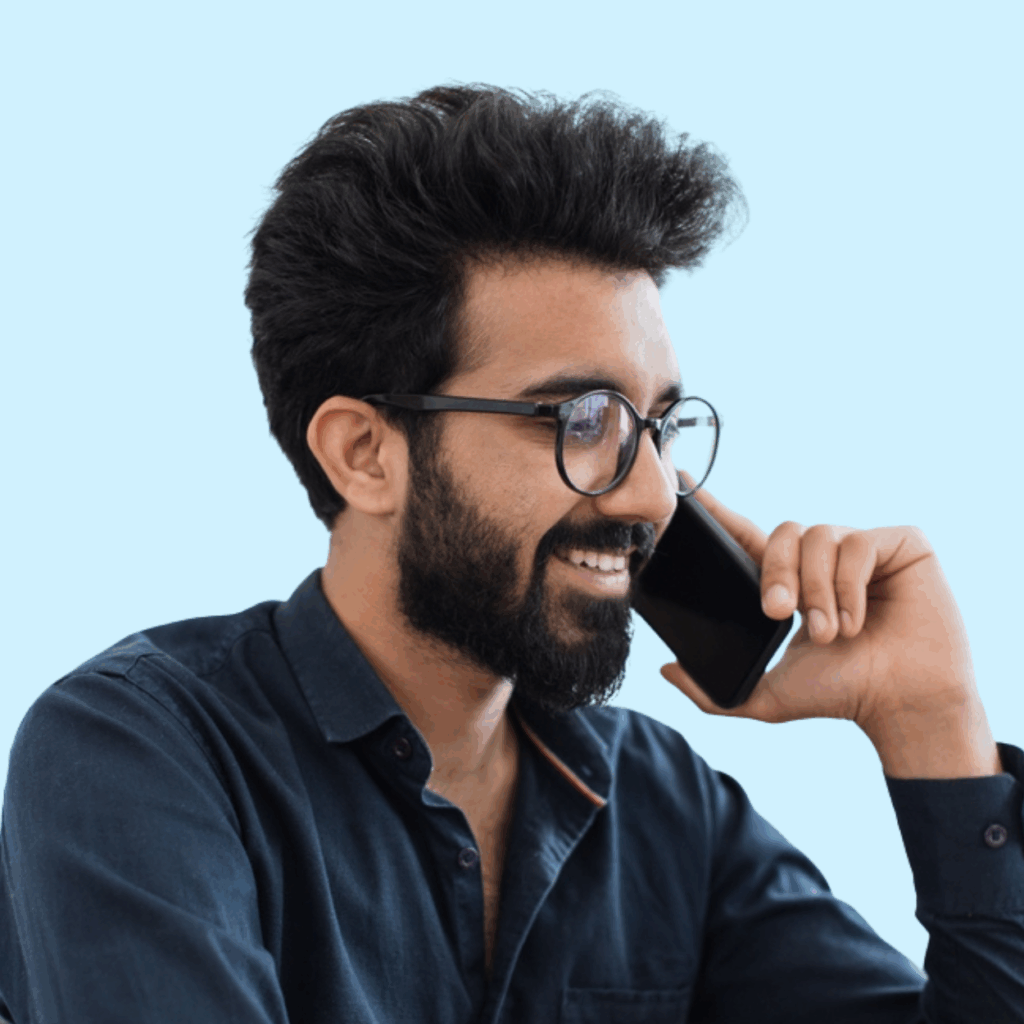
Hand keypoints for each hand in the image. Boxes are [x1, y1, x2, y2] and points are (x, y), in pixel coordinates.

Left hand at [658, 485, 988, 754]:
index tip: (683, 483)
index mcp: (792, 583)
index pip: (748, 536)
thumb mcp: (767, 697)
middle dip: (774, 573)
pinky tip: (858, 619)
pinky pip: (857, 543)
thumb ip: (714, 692)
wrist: (902, 703)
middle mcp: (825, 559)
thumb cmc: (844, 695)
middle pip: (781, 532)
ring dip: (817, 590)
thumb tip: (666, 670)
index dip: (716, 509)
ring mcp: (863, 548)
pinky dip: (850, 585)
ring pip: (817, 537)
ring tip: (831, 632)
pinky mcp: (900, 544)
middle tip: (778, 613)